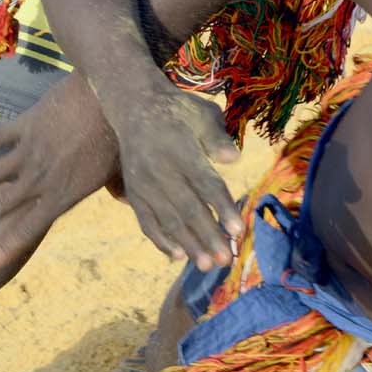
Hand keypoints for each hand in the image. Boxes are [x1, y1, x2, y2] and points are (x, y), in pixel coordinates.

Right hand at [0, 94, 124, 269]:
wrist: (110, 97)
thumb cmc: (119, 135)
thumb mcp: (120, 169)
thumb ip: (117, 189)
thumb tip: (125, 201)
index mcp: (64, 195)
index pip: (28, 228)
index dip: (4, 246)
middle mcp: (42, 178)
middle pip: (1, 205)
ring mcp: (32, 151)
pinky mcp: (27, 124)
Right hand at [105, 81, 242, 267]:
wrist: (133, 106)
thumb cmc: (178, 111)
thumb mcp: (201, 113)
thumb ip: (217, 137)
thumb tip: (234, 159)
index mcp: (181, 151)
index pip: (205, 185)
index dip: (222, 209)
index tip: (238, 231)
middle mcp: (160, 171)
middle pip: (187, 209)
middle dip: (208, 237)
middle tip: (226, 260)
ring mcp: (144, 185)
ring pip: (168, 220)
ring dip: (188, 245)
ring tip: (207, 265)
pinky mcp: (134, 193)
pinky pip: (146, 221)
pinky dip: (161, 240)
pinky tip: (177, 256)